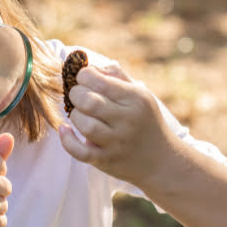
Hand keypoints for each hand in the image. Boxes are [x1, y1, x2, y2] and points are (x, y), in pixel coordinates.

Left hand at [58, 64, 174, 189]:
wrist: (162, 160)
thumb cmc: (145, 121)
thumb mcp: (140, 95)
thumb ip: (117, 76)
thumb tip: (91, 66)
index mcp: (135, 99)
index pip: (100, 81)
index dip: (84, 76)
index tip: (83, 79)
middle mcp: (127, 120)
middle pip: (89, 102)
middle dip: (76, 94)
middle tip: (78, 96)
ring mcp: (117, 143)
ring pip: (85, 125)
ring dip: (75, 116)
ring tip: (79, 114)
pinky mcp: (106, 160)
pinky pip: (80, 152)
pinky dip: (67, 141)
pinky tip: (65, 130)